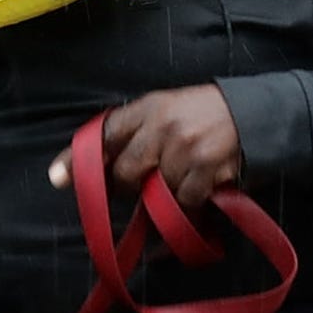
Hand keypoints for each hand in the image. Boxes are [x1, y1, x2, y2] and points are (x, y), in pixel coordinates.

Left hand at [48, 85, 244, 208]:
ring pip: (156, 192)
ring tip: (184, 180)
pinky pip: (184, 202)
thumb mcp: (165, 110)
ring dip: (166, 196)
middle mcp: (162, 125)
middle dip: (131, 186)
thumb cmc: (203, 115)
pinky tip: (201, 189)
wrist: (255, 114)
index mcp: (147, 107)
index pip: (104, 134)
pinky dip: (190, 205)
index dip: (79, 159)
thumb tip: (90, 171)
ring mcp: (184, 148)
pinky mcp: (206, 168)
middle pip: (126, 172)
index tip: (58, 179)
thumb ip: (132, 134)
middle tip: (145, 186)